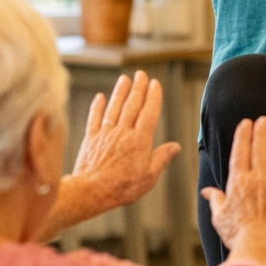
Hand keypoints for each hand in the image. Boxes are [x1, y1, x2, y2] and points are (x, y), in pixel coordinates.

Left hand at [71, 71, 182, 209]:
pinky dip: (97, 107)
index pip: (149, 113)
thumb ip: (161, 158)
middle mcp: (123, 133)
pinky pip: (94, 118)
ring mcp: (105, 134)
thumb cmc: (122, 187)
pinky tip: (100, 97)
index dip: (153, 97)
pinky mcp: (91, 139)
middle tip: (141, 74)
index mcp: (139, 141)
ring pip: (114, 108)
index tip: (155, 84)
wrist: (92, 190)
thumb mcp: (149, 177)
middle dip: (138, 88)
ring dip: (120, 92)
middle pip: (132, 105)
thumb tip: (175, 147)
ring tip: (125, 79)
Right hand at [203, 117, 265, 257]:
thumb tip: (206, 191)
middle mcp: (258, 180)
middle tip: (264, 120)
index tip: (246, 123)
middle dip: (262, 133)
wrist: (259, 248)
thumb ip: (215, 199)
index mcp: (238, 182)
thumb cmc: (237, 235)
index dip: (243, 136)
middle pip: (260, 150)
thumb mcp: (219, 217)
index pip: (240, 152)